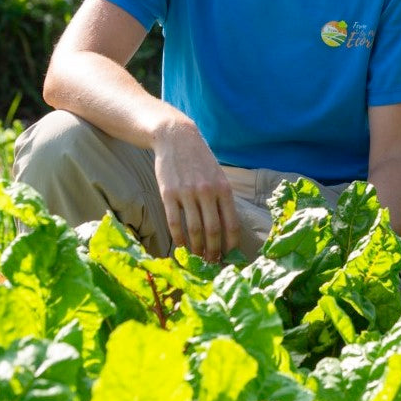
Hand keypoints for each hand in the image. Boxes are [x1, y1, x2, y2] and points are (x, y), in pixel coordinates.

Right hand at [152, 119, 240, 261]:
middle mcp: (207, 192)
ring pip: (194, 230)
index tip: (229, 256)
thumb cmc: (200, 159)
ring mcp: (187, 193)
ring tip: (197, 258)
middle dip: (213, 251)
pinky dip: (179, 238)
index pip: (231, 224)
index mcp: (224, 188)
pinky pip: (175, 223)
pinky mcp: (169, 194)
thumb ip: (222, 198)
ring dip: (196, 248)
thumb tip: (226, 228)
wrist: (177, 138)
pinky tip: (181, 246)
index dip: (230, 244)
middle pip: (213, 231)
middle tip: (211, 262)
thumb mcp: (218, 175)